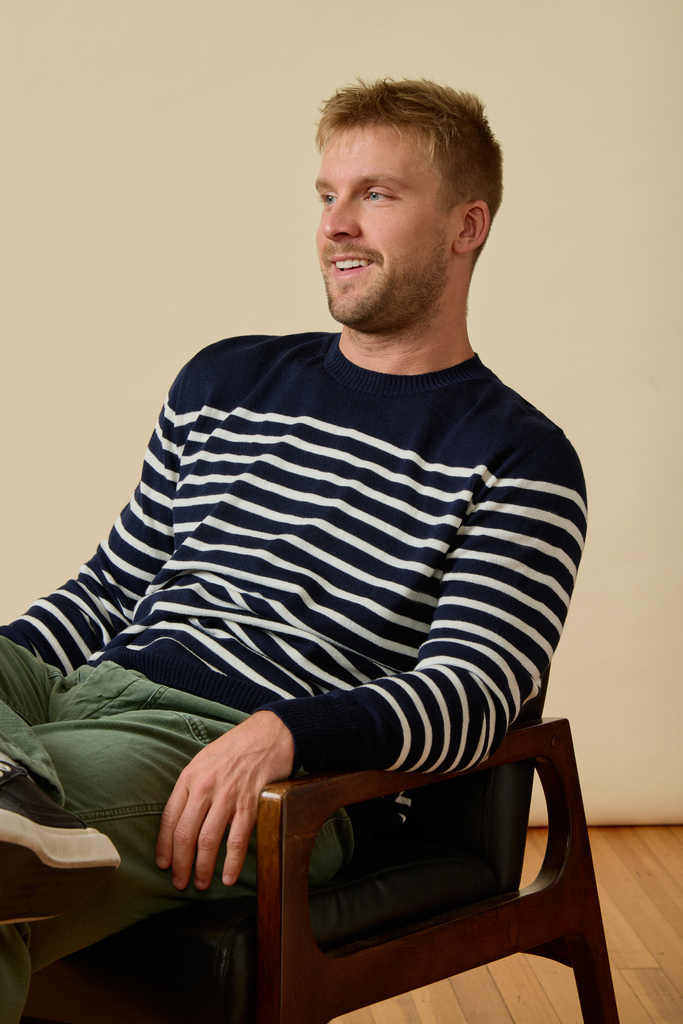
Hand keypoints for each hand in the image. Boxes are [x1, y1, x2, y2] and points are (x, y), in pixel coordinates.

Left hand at [155, 710, 294, 890]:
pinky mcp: (250, 802)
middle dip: (180, 865)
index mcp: (190, 776)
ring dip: (202, 868)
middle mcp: (205, 787)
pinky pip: (237, 839)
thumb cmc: (236, 748)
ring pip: (208, 841)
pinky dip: (232, 863)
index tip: (163, 864)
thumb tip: (181, 819)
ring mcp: (228, 795)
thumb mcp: (204, 761)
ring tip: (200, 883)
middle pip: (185, 834)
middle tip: (180, 882)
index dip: (164, 846)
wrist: (269, 733)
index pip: (169, 818)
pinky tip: (228, 877)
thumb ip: (191, 787)